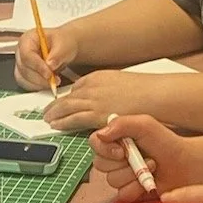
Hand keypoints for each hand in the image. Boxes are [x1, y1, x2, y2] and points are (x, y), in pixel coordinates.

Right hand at [14, 23, 81, 90]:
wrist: (65, 48)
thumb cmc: (62, 42)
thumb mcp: (64, 44)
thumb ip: (57, 54)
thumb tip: (49, 65)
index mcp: (28, 39)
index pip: (26, 54)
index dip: (37, 66)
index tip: (49, 74)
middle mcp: (21, 51)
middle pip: (24, 68)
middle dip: (39, 77)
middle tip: (54, 80)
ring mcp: (22, 63)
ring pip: (23, 78)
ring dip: (38, 83)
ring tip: (53, 82)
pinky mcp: (24, 74)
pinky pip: (26, 84)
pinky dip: (37, 87)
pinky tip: (48, 84)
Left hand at [43, 69, 165, 132]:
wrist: (154, 95)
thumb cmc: (145, 91)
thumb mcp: (123, 83)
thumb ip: (110, 91)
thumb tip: (108, 99)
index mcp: (98, 77)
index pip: (77, 87)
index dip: (69, 97)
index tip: (64, 102)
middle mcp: (92, 87)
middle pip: (68, 97)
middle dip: (56, 105)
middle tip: (47, 111)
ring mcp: (93, 100)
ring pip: (66, 107)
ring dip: (54, 114)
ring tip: (47, 119)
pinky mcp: (96, 115)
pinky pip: (73, 119)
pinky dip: (62, 122)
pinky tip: (55, 125)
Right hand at [89, 113, 199, 199]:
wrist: (185, 164)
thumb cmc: (166, 142)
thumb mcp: (145, 125)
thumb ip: (121, 124)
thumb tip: (100, 135)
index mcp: (116, 139)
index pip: (95, 143)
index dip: (104, 149)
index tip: (121, 151)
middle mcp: (115, 158)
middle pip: (100, 164)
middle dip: (121, 163)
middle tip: (141, 157)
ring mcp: (122, 176)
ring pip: (111, 180)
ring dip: (132, 175)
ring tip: (151, 167)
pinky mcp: (130, 192)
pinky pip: (121, 194)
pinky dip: (135, 189)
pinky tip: (147, 182)